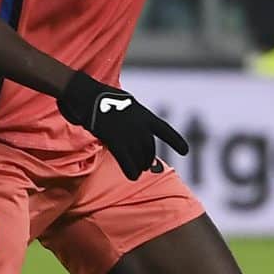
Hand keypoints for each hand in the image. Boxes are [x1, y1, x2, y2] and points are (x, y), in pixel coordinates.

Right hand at [56, 70, 190, 179]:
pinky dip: (130, 170)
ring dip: (139, 165)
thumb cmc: (104, 99)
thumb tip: (138, 133)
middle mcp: (141, 126)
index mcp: (145, 115)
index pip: (165, 130)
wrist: (88, 96)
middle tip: (144, 165)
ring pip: (139, 156)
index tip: (185, 151)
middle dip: (147, 158)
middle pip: (149, 148)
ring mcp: (129, 134)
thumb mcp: (126, 104)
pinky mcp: (116, 141)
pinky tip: (132, 177)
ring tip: (137, 171)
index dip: (176, 142)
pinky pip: (126, 161)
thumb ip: (135, 119)